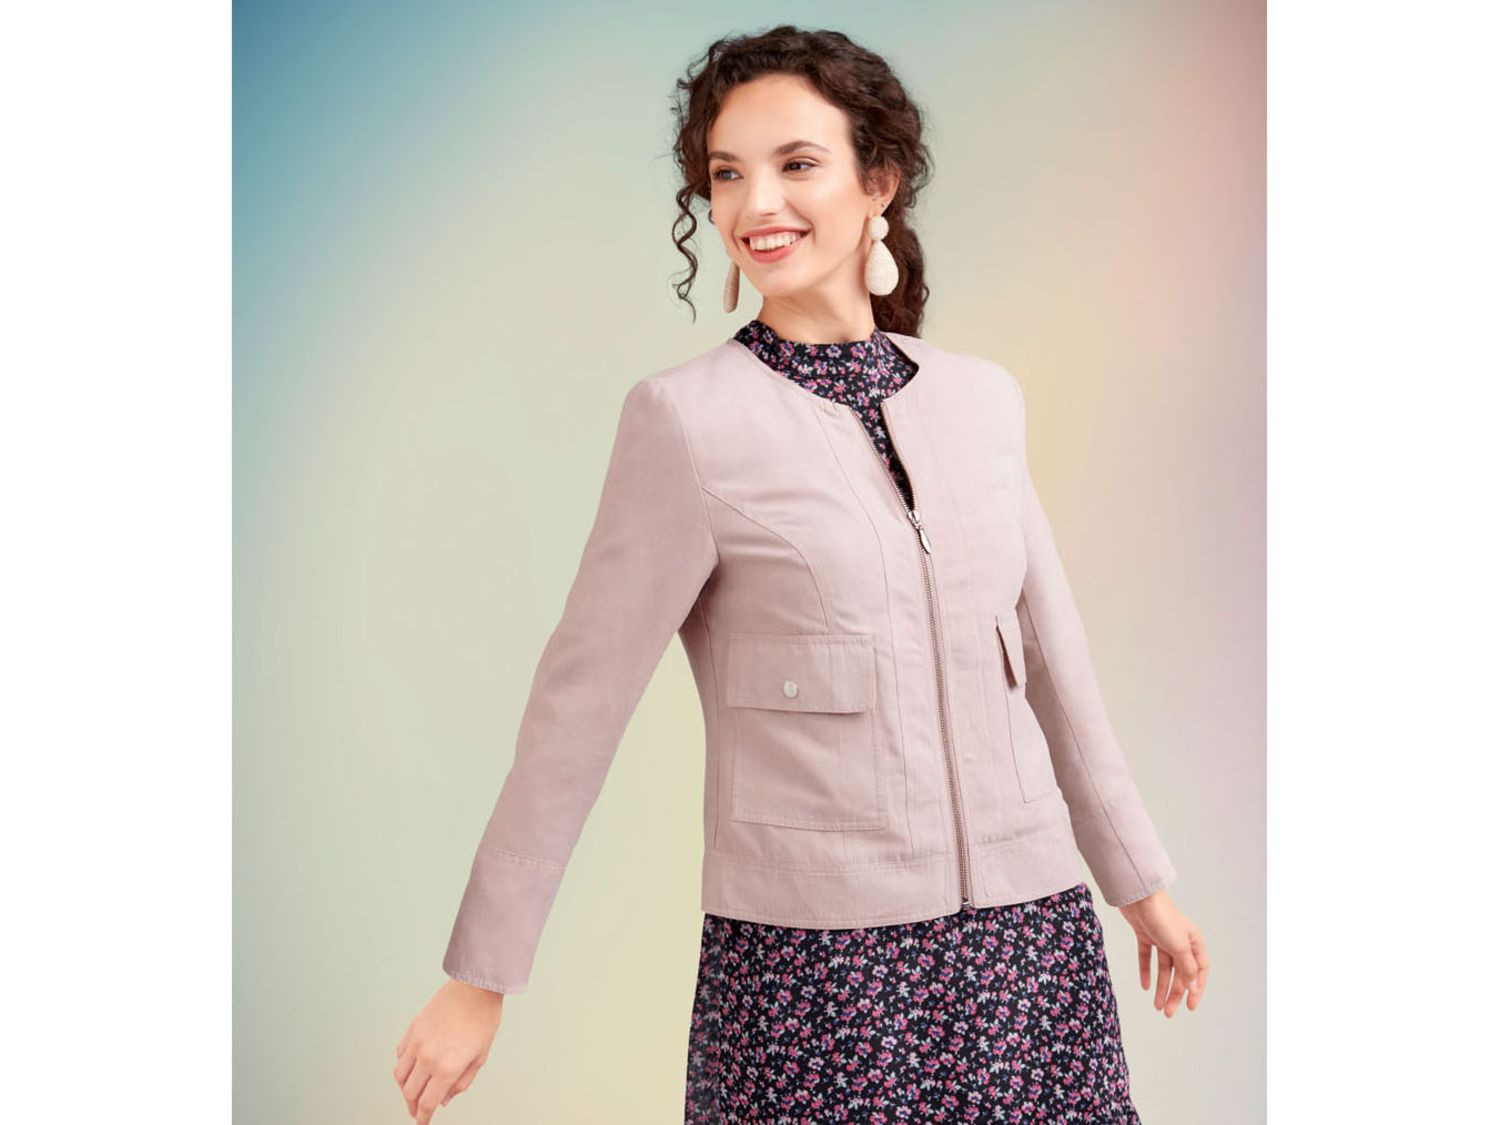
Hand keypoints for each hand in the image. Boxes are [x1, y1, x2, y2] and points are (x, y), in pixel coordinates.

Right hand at [394, 979, 505, 1121]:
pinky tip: (411, 1068)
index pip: (427, 1103)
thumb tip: (444, 1099)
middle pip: (410, 1093)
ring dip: (404, 1088)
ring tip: (412, 1092)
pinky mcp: (412, 1029)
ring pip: (399, 1076)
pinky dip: (403, 1066)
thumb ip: (461, 1083)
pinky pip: (400, 1055)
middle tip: (417, 1111)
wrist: (475, 988)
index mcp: (447, 1068)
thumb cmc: (483, 1020)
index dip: (423, 1118)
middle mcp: (427, 1058)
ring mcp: (417, 1043)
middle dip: (413, 1106)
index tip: (422, 1124)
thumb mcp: (480, 1057)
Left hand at [1117, 889, 1207, 1017]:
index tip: (1190, 1006)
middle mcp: (1180, 941)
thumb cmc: (1163, 919)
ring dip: (1161, 987)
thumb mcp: (1179, 946)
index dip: (1196, 989)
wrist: (1139, 897)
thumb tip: (1192, 987)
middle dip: (1175, 993)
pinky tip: (1145, 986)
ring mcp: (1162, 938)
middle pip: (1180, 973)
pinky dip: (1146, 971)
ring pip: (1164, 968)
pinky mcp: (1145, 935)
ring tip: (1156, 1006)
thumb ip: (1187, 968)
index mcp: (1194, 942)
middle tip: (1167, 1012)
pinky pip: (1147, 957)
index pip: (1200, 971)